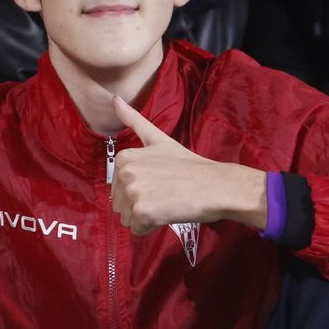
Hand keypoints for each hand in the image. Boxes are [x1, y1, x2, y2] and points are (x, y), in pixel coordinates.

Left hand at [110, 96, 267, 234]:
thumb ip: (133, 120)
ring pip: (127, 218)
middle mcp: (125, 173)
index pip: (118, 188)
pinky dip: (151, 228)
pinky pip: (137, 230)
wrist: (215, 184)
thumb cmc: (188, 165)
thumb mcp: (158, 139)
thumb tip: (113, 98)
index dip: (139, 190)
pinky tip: (167, 214)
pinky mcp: (143, 212)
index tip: (159, 182)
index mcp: (124, 158)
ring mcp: (133, 192)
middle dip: (140, 205)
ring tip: (166, 203)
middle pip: (120, 205)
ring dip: (145, 217)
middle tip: (164, 194)